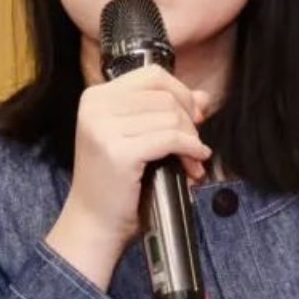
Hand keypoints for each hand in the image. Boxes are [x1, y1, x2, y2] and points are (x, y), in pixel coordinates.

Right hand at [47, 64, 211, 288]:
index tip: (193, 118)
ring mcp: (104, 128)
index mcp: (95, 96)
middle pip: (165, 97)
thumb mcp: (138, 138)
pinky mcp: (119, 151)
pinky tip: (195, 162)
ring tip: (191, 163)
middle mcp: (96, 107)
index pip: (153, 76)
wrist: (93, 223)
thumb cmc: (116, 183)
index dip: (181, 94)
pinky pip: (170, 139)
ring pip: (171, 117)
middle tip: (194, 147)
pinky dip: (190, 150)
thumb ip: (166, 112)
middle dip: (189, 122)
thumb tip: (204, 96)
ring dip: (191, 141)